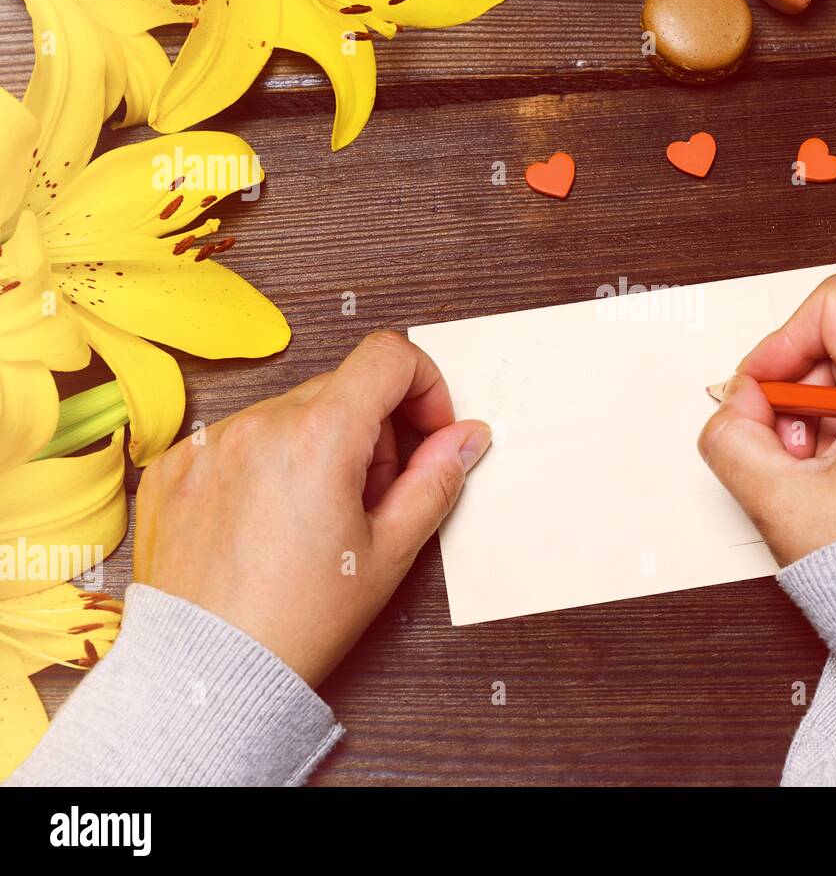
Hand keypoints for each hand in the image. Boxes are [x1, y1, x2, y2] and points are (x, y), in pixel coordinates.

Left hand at [132, 331, 490, 685]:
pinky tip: (268, 523)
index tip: (427, 432)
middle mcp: (258, 424)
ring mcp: (209, 442)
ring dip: (318, 446)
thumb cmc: (298, 621)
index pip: (388, 356)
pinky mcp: (175, 466)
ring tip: (315, 519)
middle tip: (373, 498)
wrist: (207, 674)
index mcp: (319, 436)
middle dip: (374, 431)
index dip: (424, 386)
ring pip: (290, 413)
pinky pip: (238, 438)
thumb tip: (467, 436)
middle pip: (343, 389)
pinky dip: (266, 464)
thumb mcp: (390, 553)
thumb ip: (435, 480)